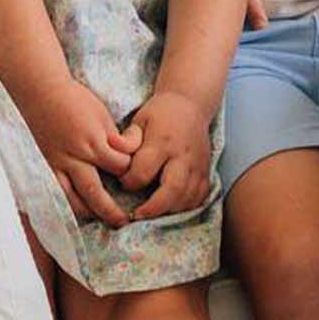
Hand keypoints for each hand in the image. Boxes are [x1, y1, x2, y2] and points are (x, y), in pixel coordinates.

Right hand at [24, 79, 140, 227]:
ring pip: (72, 200)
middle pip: (96, 193)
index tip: (133, 164)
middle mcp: (75, 158)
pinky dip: (66, 204)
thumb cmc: (75, 100)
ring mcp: (57, 164)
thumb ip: (112, 139)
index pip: (119, 166)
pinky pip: (56, 192)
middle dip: (110, 211)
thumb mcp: (102, 115)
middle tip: (123, 222)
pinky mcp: (46, 165)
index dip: (130, 167)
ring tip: (98, 219)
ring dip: (87, 213)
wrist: (42, 92)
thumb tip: (123, 155)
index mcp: (93, 142)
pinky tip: (76, 208)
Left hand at [121, 89, 213, 220]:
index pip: (143, 171)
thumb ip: (127, 139)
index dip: (129, 182)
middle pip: (172, 189)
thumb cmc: (160, 113)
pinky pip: (199, 197)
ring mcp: (197, 165)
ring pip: (187, 197)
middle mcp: (183, 155)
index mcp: (162, 141)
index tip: (123, 182)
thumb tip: (112, 151)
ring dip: (169, 210)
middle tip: (137, 216)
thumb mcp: (140, 120)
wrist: (191, 104)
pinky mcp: (206, 171)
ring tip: (152, 213)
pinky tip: (171, 207)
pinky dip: (185, 206)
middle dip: (154, 208)